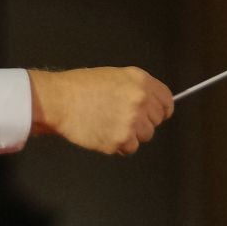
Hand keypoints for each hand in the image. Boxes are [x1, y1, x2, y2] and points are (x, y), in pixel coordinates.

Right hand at [27, 67, 173, 155]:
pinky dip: (118, 145)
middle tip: (120, 118)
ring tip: (108, 124)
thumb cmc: (79, 87)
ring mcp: (132, 121)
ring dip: (130, 135)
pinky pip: (129, 148)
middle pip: (156, 121)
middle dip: (142, 122)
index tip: (153, 114)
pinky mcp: (121, 140)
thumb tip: (150, 105)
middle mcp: (141, 100)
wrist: (59, 100)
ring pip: (145, 136)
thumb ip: (136, 89)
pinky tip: (103, 133)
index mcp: (141, 81)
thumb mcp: (114, 76)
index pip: (167, 101)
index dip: (160, 110)